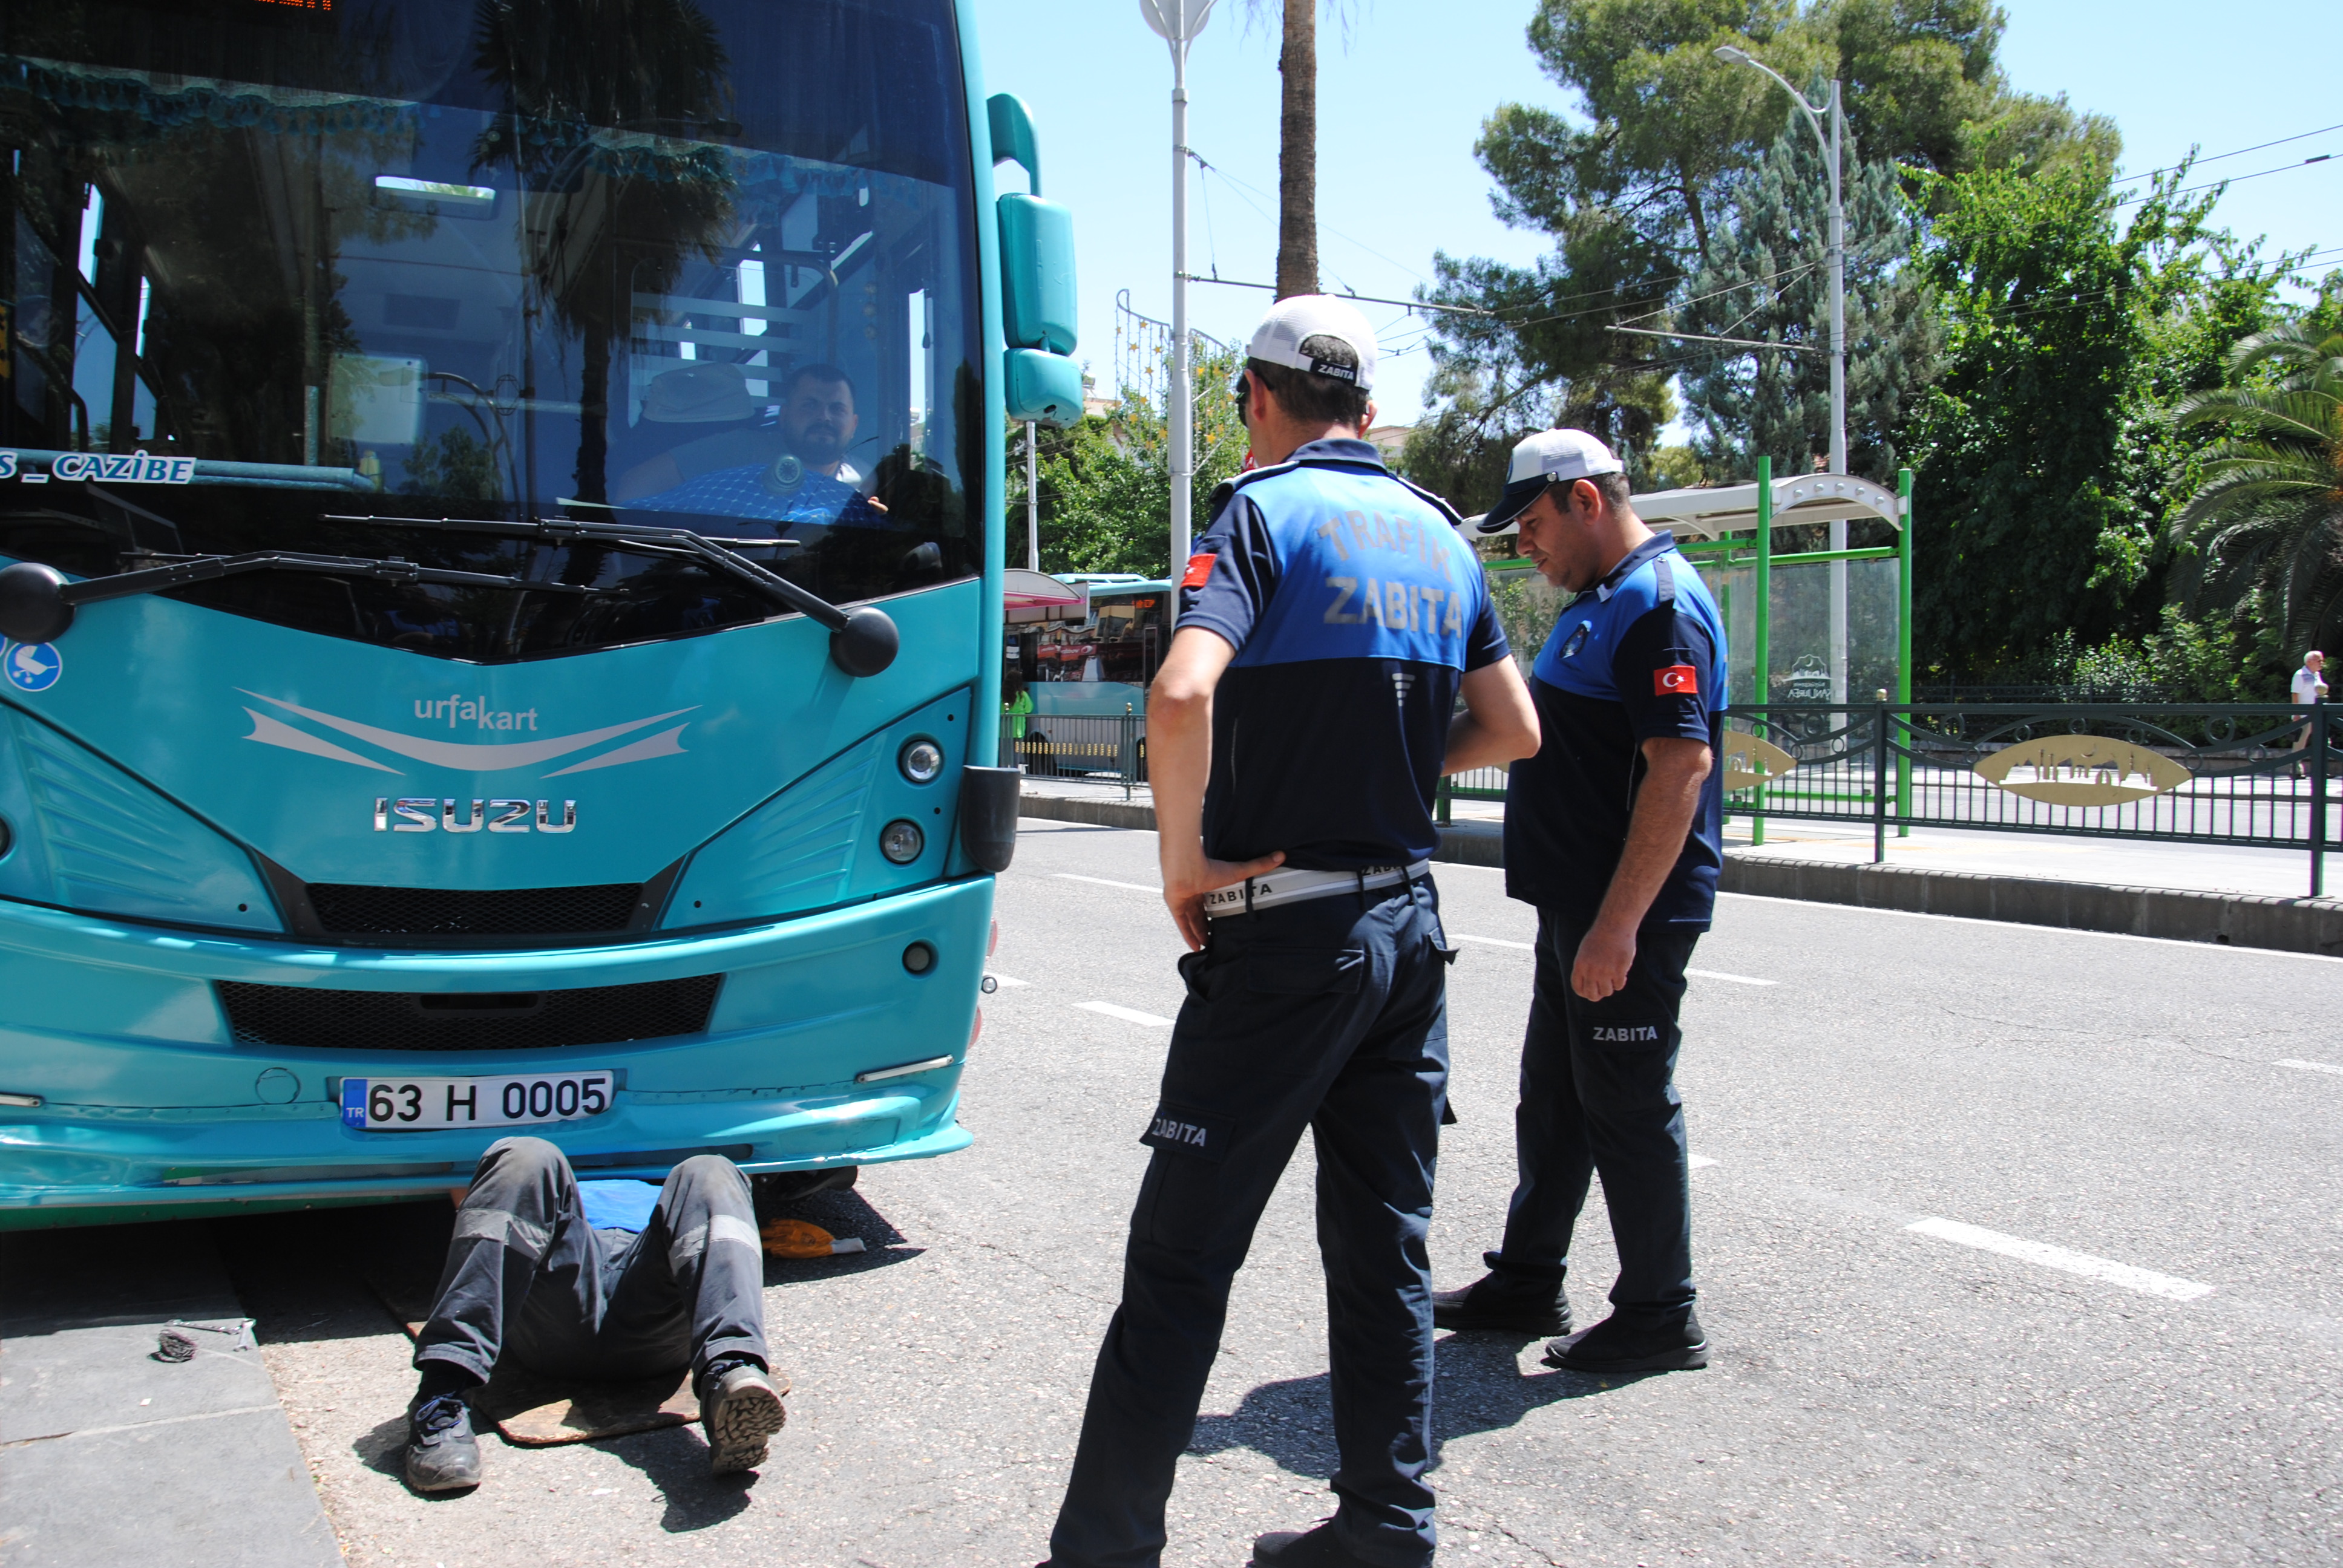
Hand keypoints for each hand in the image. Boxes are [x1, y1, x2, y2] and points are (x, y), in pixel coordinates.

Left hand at [1162, 849, 1285, 950]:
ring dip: (1198, 933)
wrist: (1186, 867)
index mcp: (1206, 884)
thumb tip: (1281, 855)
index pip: (1211, 901)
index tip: (1224, 922)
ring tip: (1208, 946)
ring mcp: (1182, 900)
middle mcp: (1193, 893)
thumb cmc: (1211, 867)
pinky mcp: (1175, 906)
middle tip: (1216, 939)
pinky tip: (1194, 948)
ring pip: (1191, 921)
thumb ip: (1259, 865)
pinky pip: (1181, 925)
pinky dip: (1188, 936)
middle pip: (1200, 913)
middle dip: (1207, 926)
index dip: (1217, 913)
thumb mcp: (1239, 871)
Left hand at [1571, 919, 1636, 1001]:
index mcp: (1580, 966)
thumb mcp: (1584, 952)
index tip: (1591, 991)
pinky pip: (1619, 986)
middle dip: (1598, 995)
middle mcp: (1591, 971)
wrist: (1614, 925)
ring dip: (1610, 987)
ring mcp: (1605, 971)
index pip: (1578, 989)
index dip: (1585, 993)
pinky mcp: (1619, 970)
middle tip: (1603, 990)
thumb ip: (1585, 968)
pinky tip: (1621, 972)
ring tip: (1612, 977)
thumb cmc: (1599, 937)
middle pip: (1592, 995)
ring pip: (1607, 992)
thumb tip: (1590, 985)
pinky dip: (1620, 981)